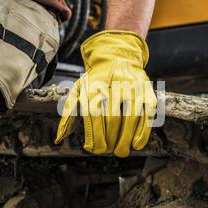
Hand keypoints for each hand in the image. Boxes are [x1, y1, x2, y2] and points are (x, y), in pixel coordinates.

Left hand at [55, 30, 156, 157]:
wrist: (117, 56)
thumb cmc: (95, 80)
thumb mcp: (78, 89)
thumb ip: (69, 112)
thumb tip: (59, 138)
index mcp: (94, 87)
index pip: (94, 115)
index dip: (95, 135)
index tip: (95, 150)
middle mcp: (114, 86)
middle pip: (113, 118)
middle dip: (111, 140)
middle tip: (109, 152)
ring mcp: (132, 88)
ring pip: (131, 117)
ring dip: (126, 139)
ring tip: (121, 152)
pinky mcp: (146, 90)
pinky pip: (148, 113)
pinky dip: (143, 131)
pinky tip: (137, 144)